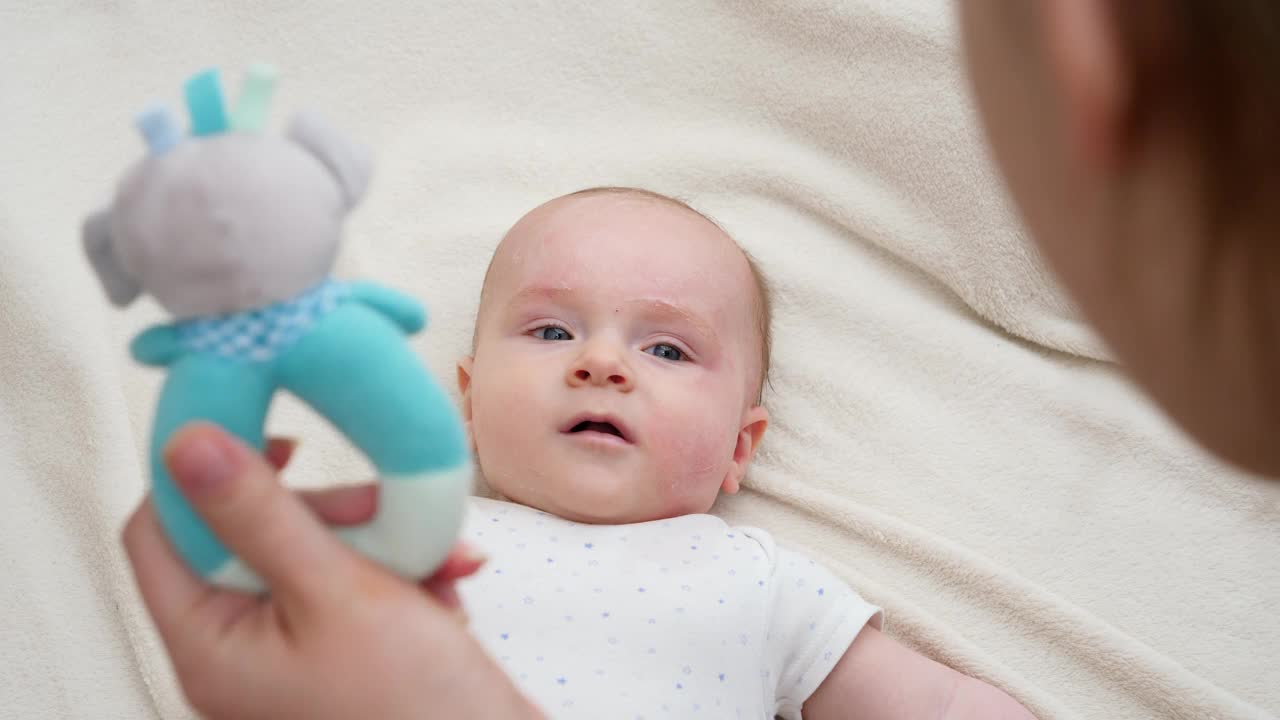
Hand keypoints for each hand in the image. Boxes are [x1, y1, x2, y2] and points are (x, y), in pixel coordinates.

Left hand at [122, 422, 542, 719]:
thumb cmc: (416, 708)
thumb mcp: (338, 591)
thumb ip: (260, 513)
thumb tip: (187, 442)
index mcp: (209, 645)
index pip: (159, 530)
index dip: (201, 472)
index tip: (264, 431)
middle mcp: (237, 650)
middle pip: (248, 533)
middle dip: (327, 510)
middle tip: (382, 506)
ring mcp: (289, 651)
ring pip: (311, 550)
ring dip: (380, 538)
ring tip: (436, 557)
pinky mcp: (339, 649)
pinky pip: (353, 579)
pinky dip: (402, 570)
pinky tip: (444, 583)